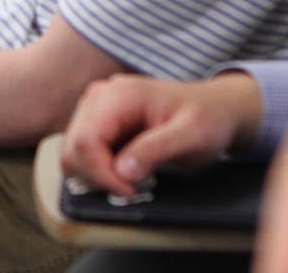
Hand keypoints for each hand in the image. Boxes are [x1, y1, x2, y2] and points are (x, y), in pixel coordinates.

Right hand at [60, 72, 261, 198]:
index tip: (130, 192)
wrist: (214, 108)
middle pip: (73, 148)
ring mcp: (95, 108)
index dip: (102, 174)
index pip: (86, 141)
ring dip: (98, 175)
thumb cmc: (206, 118)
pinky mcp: (97, 123)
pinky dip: (100, 170)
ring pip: (73, 153)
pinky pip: (83, 153)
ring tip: (132, 180)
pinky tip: (127, 171)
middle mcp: (99, 97)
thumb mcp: (191, 135)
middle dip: (98, 177)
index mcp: (118, 95)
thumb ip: (156, 150)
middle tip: (133, 189)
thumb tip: (122, 171)